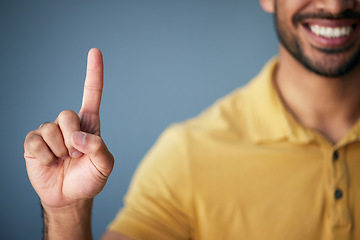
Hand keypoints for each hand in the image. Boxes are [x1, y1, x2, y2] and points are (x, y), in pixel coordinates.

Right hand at [24, 48, 113, 207]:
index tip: (95, 51)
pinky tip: (50, 163)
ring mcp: (50, 132)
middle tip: (76, 155)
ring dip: (59, 151)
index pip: (91, 94)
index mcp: (89, 124)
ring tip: (63, 160)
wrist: (70, 196)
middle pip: (67, 114)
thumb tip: (78, 136)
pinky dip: (45, 157)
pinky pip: (36, 141)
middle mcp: (69, 124)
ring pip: (50, 129)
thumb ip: (99, 148)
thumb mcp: (104, 165)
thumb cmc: (89, 178)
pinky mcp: (34, 142)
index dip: (93, 73)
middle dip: (72, 139)